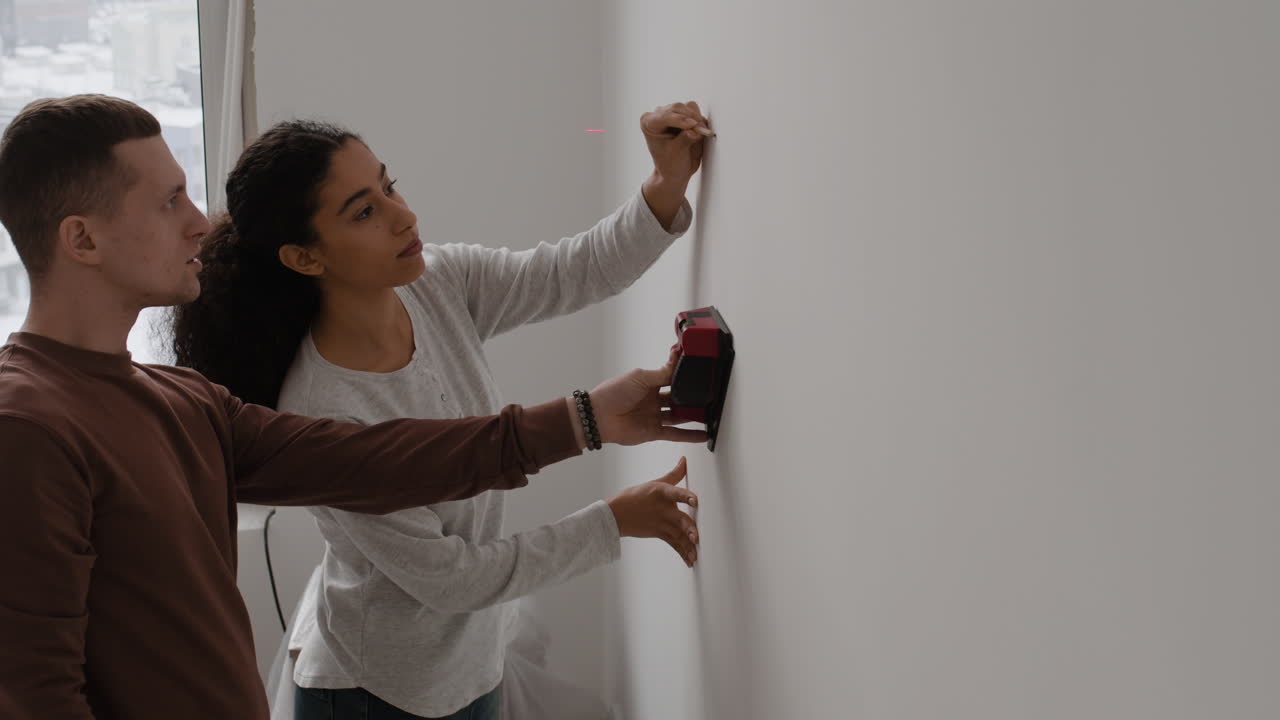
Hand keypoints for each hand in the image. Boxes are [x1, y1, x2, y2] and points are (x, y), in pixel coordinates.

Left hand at [589, 348, 707, 446]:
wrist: (597, 417)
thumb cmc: (613, 393)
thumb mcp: (640, 377)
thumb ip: (662, 373)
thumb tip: (677, 362)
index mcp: (649, 383)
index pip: (672, 377)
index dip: (685, 375)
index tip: (700, 371)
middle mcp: (653, 399)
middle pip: (678, 398)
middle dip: (692, 397)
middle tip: (708, 395)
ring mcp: (654, 416)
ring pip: (679, 416)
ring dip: (694, 415)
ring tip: (710, 414)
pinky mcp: (653, 432)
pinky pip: (675, 434)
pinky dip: (689, 435)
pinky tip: (703, 434)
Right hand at [607, 457, 699, 566]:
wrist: (616, 514)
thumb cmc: (636, 496)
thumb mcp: (654, 482)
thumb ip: (674, 474)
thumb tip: (684, 461)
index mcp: (661, 492)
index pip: (675, 493)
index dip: (685, 496)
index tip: (695, 500)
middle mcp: (662, 509)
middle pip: (678, 519)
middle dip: (688, 528)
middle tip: (696, 537)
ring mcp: (660, 523)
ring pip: (677, 535)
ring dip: (687, 545)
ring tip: (696, 555)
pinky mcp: (658, 533)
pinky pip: (673, 544)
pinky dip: (682, 552)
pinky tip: (690, 560)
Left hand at [640, 101, 710, 188]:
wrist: (675, 171)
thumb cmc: (670, 164)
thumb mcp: (676, 153)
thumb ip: (685, 140)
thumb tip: (695, 131)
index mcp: (649, 123)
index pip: (665, 116)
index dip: (680, 120)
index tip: (693, 125)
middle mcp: (659, 115)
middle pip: (677, 108)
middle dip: (691, 119)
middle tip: (701, 131)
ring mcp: (672, 114)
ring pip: (689, 107)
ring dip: (697, 119)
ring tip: (701, 133)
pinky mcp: (684, 116)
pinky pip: (695, 111)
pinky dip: (700, 120)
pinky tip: (700, 131)